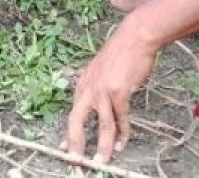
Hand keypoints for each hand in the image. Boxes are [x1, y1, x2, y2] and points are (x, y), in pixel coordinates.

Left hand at [63, 27, 157, 162]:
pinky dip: (123, 133)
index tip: (65, 149)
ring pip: (102, 125)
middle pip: (77, 121)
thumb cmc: (119, 54)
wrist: (133, 38)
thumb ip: (93, 88)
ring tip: (103, 160)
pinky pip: (120, 118)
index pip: (72, 113)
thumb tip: (93, 106)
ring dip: (103, 146)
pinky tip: (122, 143)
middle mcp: (88, 88)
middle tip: (76, 161)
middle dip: (75, 143)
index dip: (68, 134)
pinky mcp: (119, 92)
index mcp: (82, 84)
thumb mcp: (99, 70)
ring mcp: (103, 90)